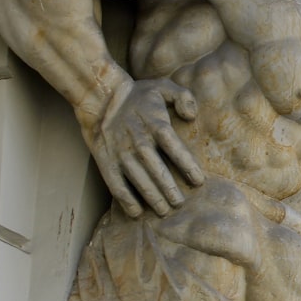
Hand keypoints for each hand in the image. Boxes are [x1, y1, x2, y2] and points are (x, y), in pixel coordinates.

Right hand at [81, 77, 203, 217]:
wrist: (102, 97)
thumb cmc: (139, 96)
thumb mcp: (163, 87)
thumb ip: (183, 97)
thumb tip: (191, 116)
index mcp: (154, 124)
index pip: (174, 147)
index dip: (187, 165)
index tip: (199, 181)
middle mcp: (138, 141)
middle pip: (156, 169)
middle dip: (169, 188)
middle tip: (180, 204)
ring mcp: (121, 153)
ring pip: (138, 179)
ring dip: (151, 197)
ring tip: (164, 210)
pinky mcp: (106, 161)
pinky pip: (116, 184)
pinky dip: (125, 199)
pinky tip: (136, 212)